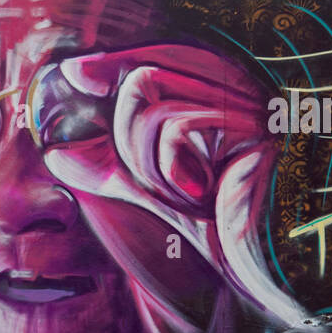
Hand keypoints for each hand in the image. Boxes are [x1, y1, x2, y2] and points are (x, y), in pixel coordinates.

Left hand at [42, 43, 268, 215]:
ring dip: (154, 167)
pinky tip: (206, 197)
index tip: (76, 74)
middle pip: (144, 77)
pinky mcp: (256, 126)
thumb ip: (112, 169)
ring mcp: (254, 105)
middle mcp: (243, 91)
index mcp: (225, 98)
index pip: (161, 59)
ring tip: (194, 196)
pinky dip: (175, 171)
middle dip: (131, 142)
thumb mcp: (153, 194)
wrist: (273, 273)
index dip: (115, 62)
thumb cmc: (221, 235)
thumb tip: (59, 154)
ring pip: (153, 108)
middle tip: (169, 184)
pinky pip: (177, 129)